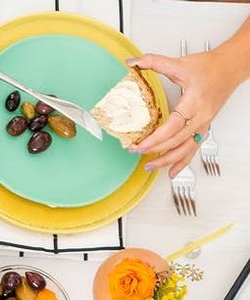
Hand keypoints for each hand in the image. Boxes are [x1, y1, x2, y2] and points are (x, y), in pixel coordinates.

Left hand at [128, 50, 242, 176]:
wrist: (230, 67)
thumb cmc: (209, 67)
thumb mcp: (179, 64)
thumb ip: (154, 62)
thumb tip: (133, 62)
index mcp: (194, 102)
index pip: (172, 126)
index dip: (155, 138)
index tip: (139, 144)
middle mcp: (201, 116)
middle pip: (177, 141)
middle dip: (155, 150)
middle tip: (135, 152)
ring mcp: (204, 124)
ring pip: (186, 149)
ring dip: (167, 160)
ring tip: (149, 166)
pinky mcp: (204, 127)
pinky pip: (193, 149)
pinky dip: (182, 162)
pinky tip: (172, 172)